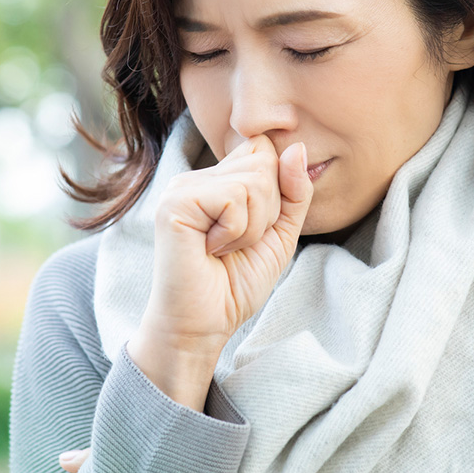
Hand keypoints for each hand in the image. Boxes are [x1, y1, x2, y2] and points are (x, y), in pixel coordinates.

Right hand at [144, 135, 312, 351]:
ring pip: (254, 180)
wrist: (202, 325)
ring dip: (253, 226)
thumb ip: (294, 191)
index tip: (254, 229)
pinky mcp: (176, 203)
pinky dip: (236, 232)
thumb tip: (297, 147)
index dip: (276, 190)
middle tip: (238, 242)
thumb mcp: (280, 233)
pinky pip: (234, 199)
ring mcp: (183, 187)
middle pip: (263, 160)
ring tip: (224, 248)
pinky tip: (211, 250)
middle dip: (268, 210)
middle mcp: (196, 177)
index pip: (264, 150)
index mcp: (217, 180)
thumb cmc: (235, 284)